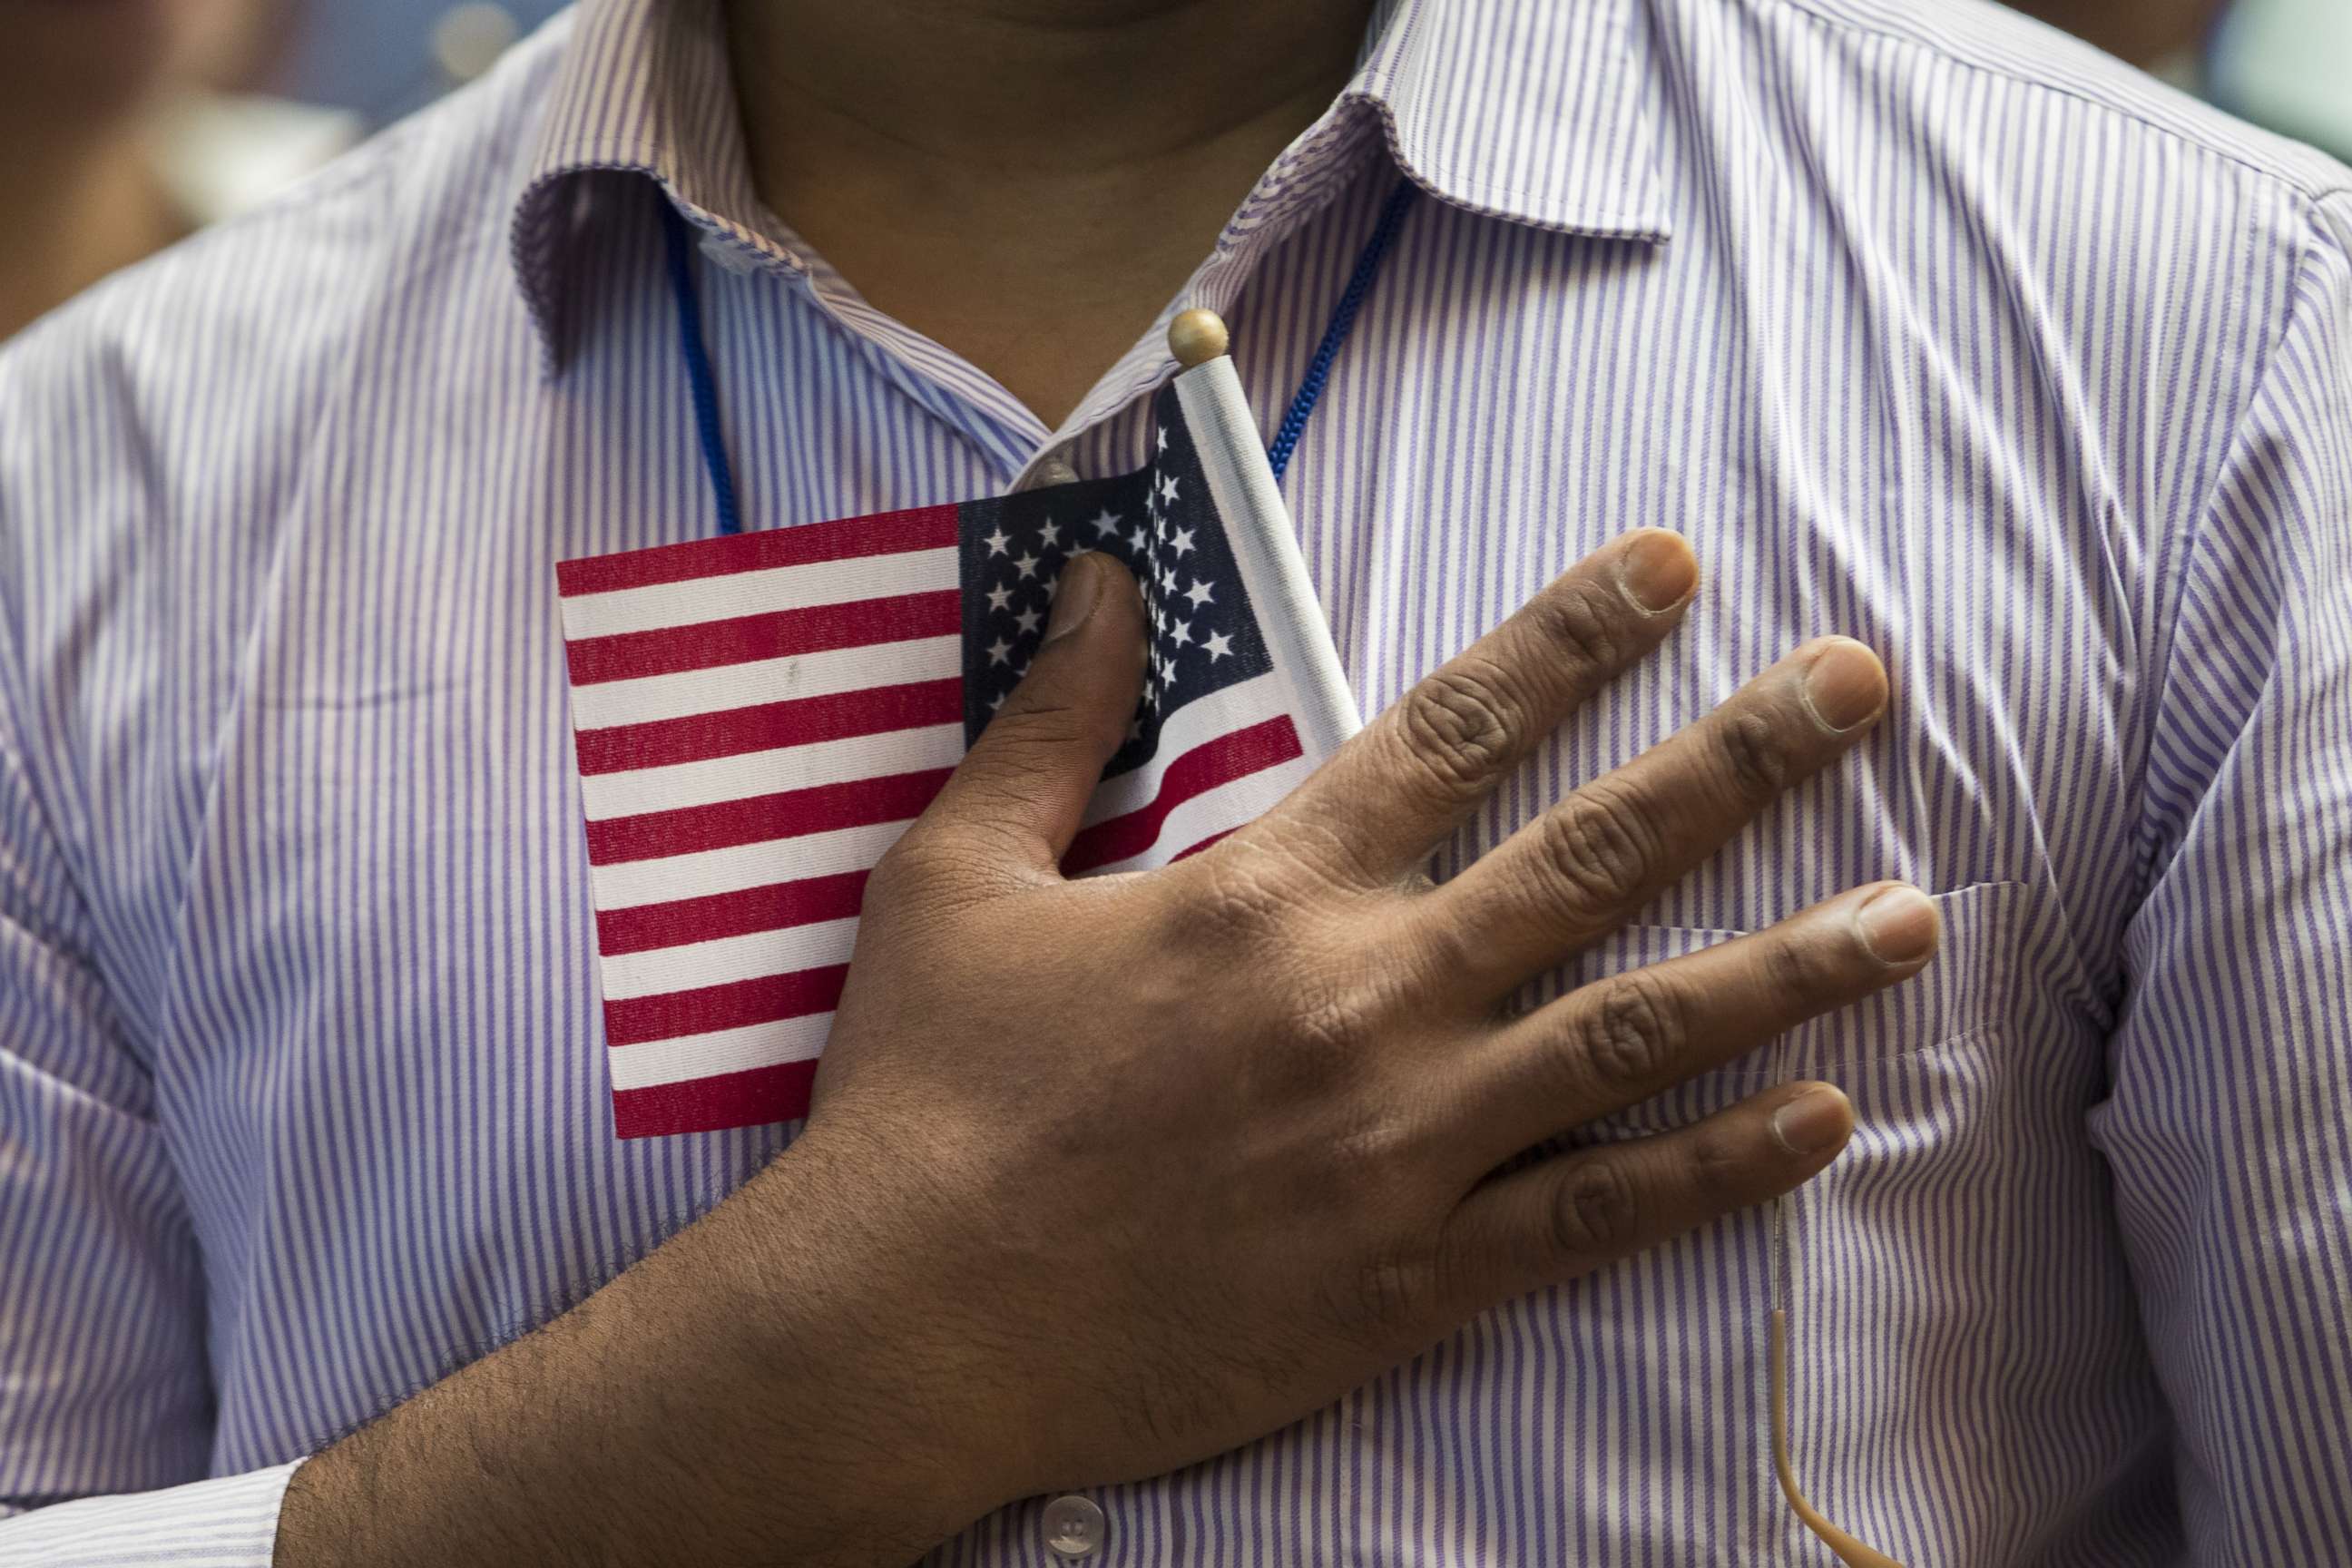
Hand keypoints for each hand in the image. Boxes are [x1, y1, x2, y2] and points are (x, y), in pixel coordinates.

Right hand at [799, 528, 1934, 1505]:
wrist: (908, 1321)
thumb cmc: (924, 1093)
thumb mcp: (954, 876)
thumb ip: (1049, 720)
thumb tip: (1093, 578)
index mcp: (1260, 889)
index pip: (1450, 729)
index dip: (1569, 637)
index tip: (1670, 571)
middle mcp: (1363, 995)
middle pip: (1594, 854)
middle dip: (1742, 758)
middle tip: (1863, 683)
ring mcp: (1404, 1141)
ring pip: (1635, 1030)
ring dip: (1787, 962)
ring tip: (1912, 911)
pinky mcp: (1413, 1275)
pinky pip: (1599, 1212)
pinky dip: (1719, 1167)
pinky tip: (1822, 1117)